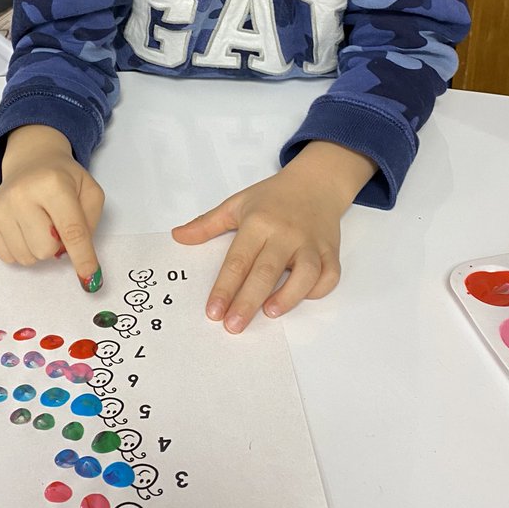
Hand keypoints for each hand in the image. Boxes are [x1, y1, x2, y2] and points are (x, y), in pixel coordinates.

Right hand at [0, 125, 104, 290]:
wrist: (31, 161)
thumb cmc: (64, 179)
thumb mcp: (89, 191)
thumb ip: (90, 224)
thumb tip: (75, 257)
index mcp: (53, 183)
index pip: (71, 229)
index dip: (83, 257)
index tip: (90, 279)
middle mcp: (22, 194)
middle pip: (46, 249)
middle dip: (57, 245)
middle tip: (56, 225)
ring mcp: (1, 208)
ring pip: (27, 257)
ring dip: (39, 249)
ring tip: (40, 225)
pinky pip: (9, 257)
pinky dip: (22, 249)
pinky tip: (25, 228)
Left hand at [172, 142, 375, 332]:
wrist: (315, 182)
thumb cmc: (273, 197)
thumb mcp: (237, 204)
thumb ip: (207, 224)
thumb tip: (178, 236)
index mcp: (258, 222)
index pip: (238, 260)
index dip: (224, 288)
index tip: (213, 311)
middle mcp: (285, 233)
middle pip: (266, 271)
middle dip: (248, 301)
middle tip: (233, 325)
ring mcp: (311, 243)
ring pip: (305, 274)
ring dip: (288, 296)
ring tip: (269, 313)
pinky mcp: (331, 250)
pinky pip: (329, 275)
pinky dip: (318, 289)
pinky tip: (300, 297)